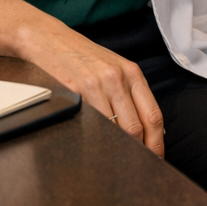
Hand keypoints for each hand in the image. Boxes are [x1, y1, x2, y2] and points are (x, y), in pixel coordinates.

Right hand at [15, 22, 165, 156]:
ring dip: (116, 149)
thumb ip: (132, 93)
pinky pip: (90, 125)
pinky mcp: (74, 92)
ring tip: (115, 158)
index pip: (153, 116)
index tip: (156, 157)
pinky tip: (94, 145)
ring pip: (114, 130)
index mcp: (132, 73)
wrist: (50, 39)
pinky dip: (95, 139)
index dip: (157, 142)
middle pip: (135, 128)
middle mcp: (117, 79)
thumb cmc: (84, 56)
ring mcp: (95, 85)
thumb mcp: (115, 68)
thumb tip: (150, 128)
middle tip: (136, 165)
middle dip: (138, 151)